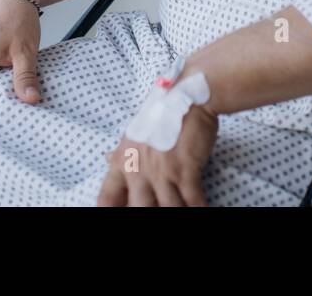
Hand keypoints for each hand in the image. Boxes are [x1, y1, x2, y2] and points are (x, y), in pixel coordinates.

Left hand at [97, 104, 218, 205]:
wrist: (189, 95)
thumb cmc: (163, 111)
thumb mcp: (135, 131)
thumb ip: (122, 151)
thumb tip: (106, 159)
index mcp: (122, 161)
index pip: (107, 199)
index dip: (111, 213)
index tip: (121, 216)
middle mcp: (138, 169)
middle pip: (138, 210)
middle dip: (151, 214)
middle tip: (160, 209)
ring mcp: (161, 171)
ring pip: (169, 209)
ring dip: (179, 211)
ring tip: (184, 208)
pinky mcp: (185, 170)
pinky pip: (192, 201)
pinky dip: (199, 208)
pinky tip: (205, 209)